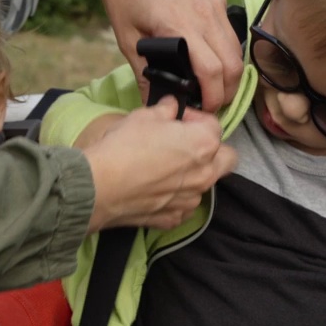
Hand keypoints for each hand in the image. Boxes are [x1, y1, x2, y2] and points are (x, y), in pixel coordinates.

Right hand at [83, 97, 236, 230]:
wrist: (98, 186)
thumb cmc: (122, 147)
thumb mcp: (143, 116)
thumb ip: (165, 110)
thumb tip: (171, 107)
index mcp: (204, 143)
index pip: (213, 125)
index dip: (194, 118)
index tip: (177, 119)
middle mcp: (205, 174)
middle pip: (226, 159)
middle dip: (212, 150)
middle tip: (185, 145)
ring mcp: (191, 200)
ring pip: (204, 185)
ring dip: (192, 176)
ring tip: (164, 170)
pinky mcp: (174, 218)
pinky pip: (182, 206)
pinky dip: (174, 199)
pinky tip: (154, 191)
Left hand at [97, 0, 242, 109]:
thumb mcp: (127, 39)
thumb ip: (143, 73)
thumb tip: (154, 102)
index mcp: (180, 26)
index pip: (211, 71)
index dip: (213, 97)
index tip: (205, 110)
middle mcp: (205, 15)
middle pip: (233, 65)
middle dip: (228, 91)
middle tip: (213, 105)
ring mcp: (215, 5)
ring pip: (237, 50)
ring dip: (231, 73)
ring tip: (216, 87)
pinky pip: (231, 32)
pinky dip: (227, 52)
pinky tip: (213, 61)